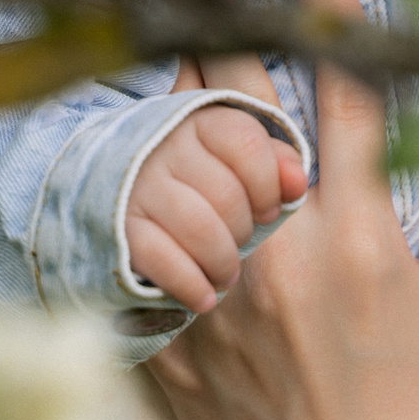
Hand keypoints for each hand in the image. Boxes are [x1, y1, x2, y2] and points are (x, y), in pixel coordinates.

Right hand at [125, 103, 308, 313]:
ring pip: (199, 228)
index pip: (247, 142)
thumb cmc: (197, 181)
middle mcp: (165, 146)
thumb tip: (297, 183)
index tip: (268, 210)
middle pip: (226, 193)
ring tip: (225, 275)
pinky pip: (163, 259)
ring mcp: (139, 186)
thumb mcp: (235, 161)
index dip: (267, 184)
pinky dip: (190, 285)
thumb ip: (274, 163)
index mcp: (200, 122)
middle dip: (244, 231)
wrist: (122, 199)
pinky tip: (202, 297)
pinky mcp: (120, 227)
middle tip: (240, 244)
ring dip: (221, 263)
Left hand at [147, 0, 418, 419]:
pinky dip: (141, 189)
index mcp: (358, 239)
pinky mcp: (166, 334)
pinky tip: (151, 157)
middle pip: (235, 104)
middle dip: (231, 29)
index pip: (342, 92)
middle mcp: (276, 258)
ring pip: (172, 156)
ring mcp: (211, 297)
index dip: (331, 13)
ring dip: (184, 101)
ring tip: (190, 61)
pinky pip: (134, 235)